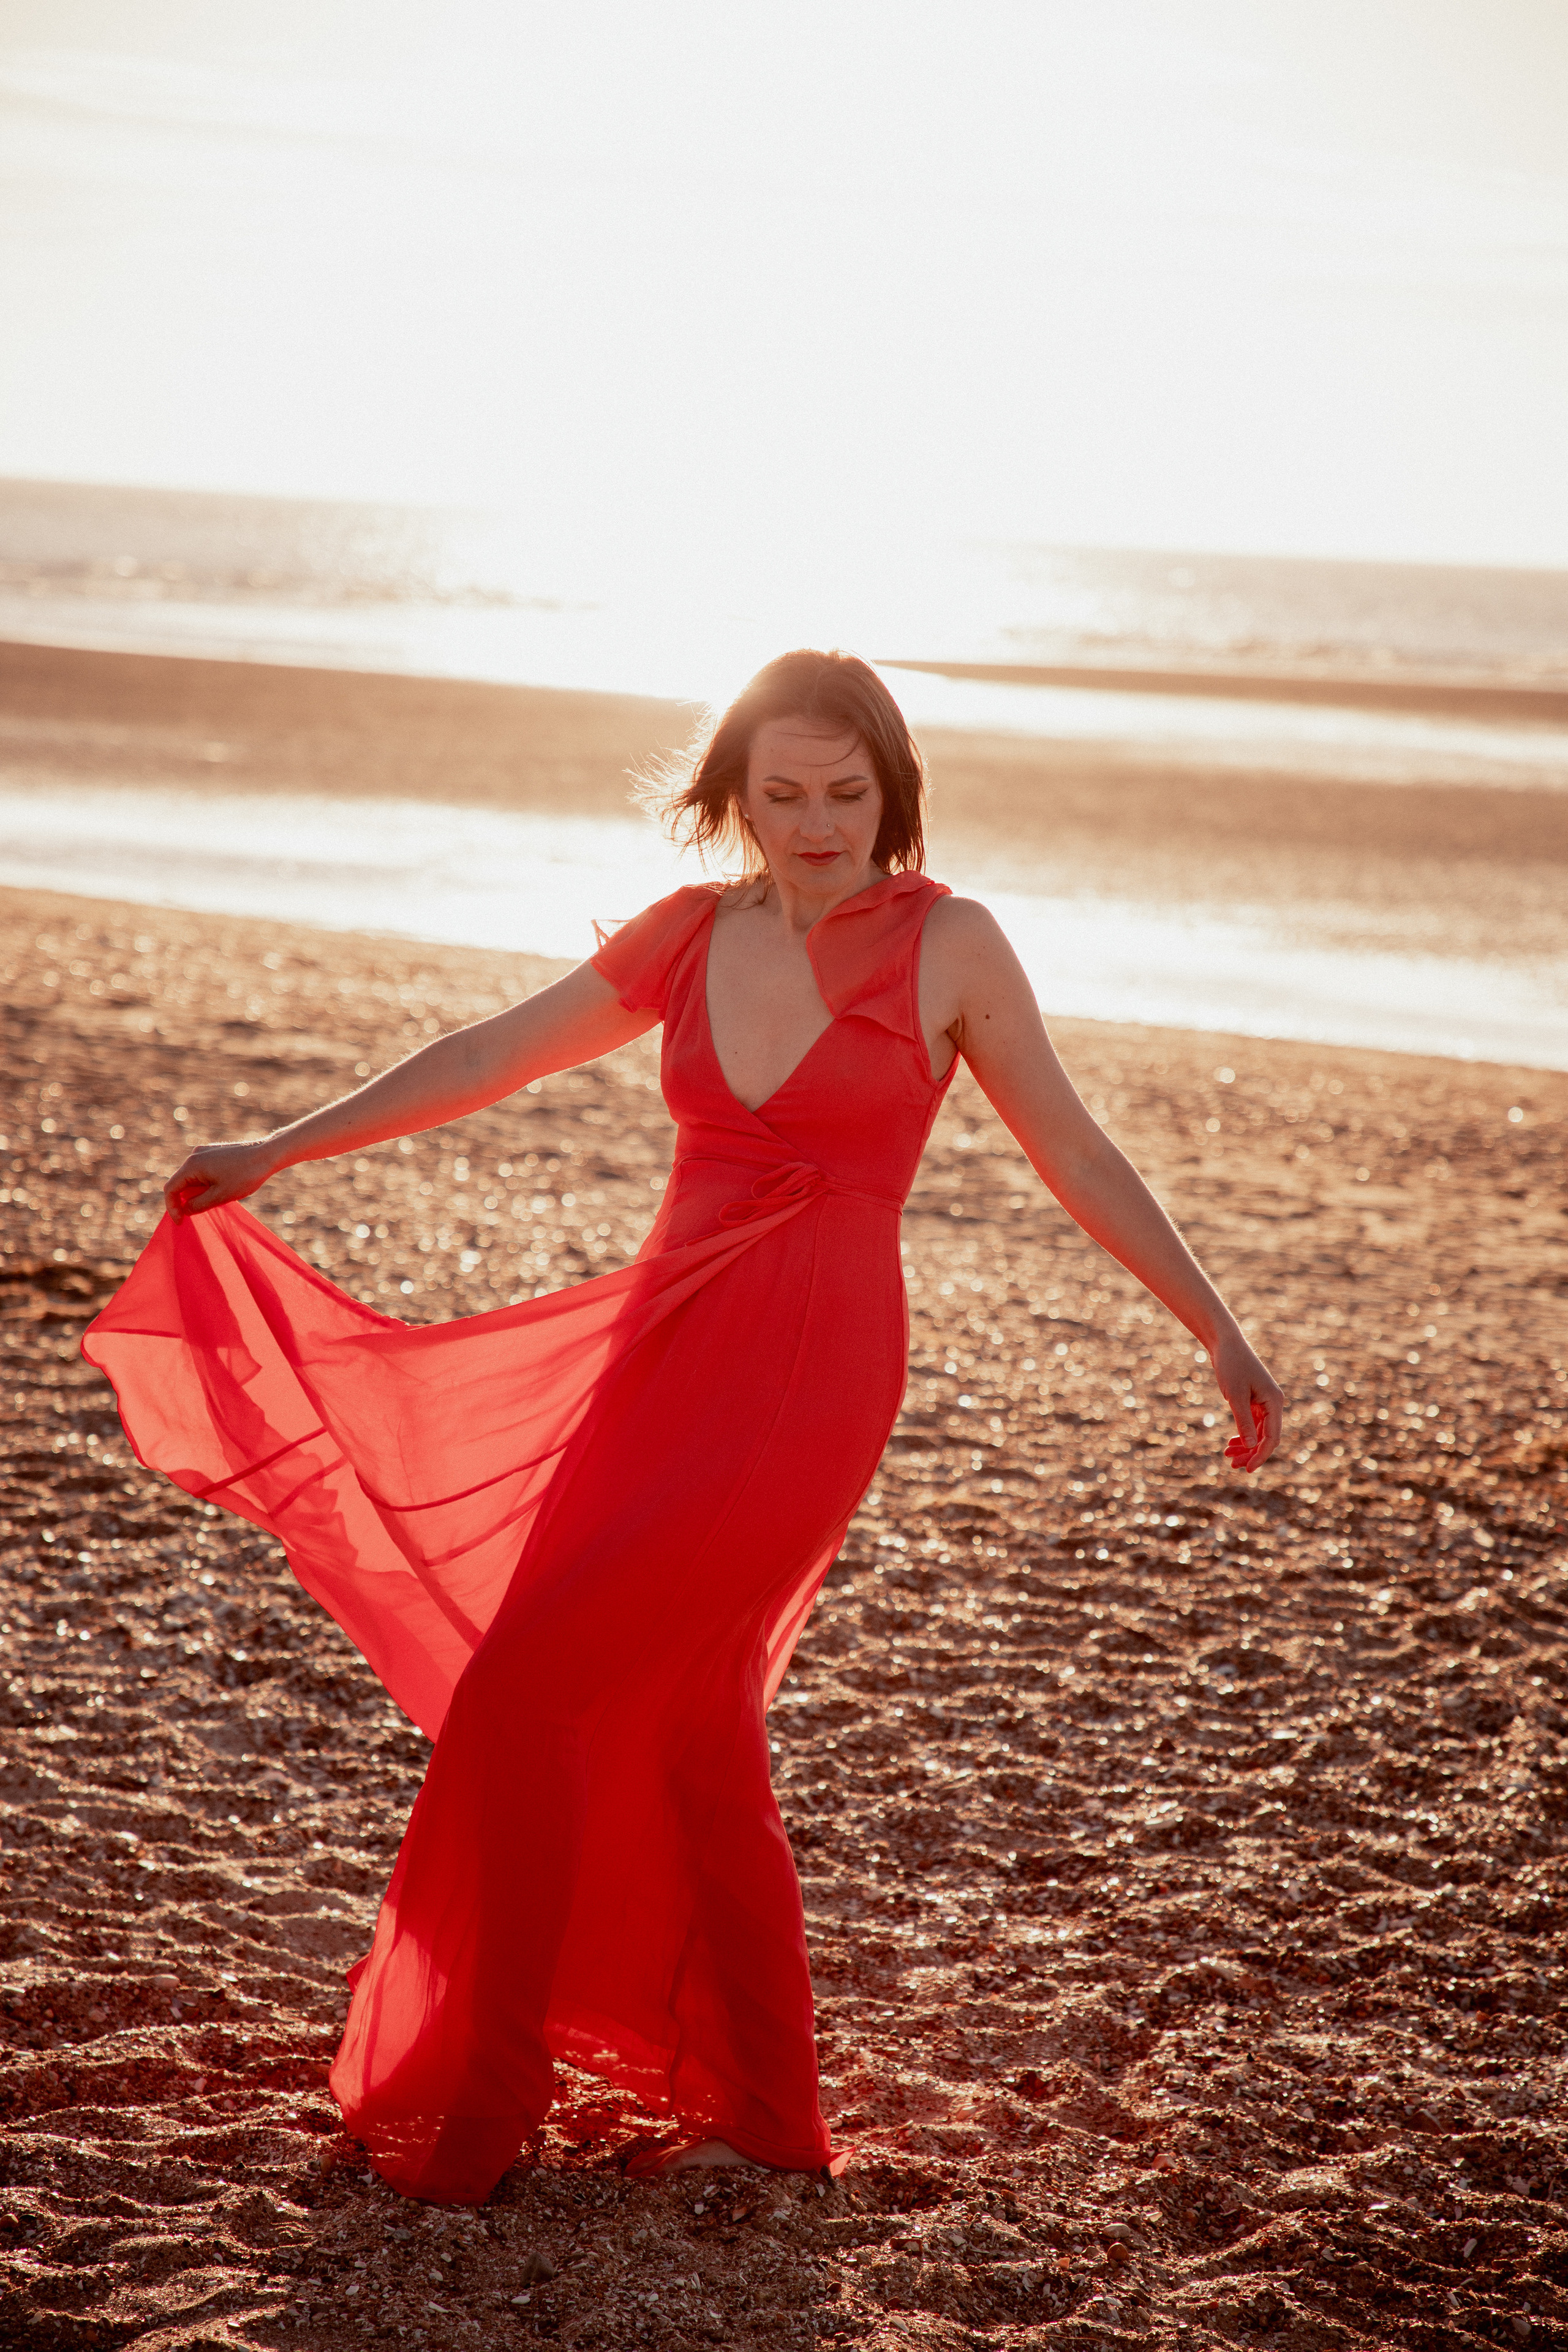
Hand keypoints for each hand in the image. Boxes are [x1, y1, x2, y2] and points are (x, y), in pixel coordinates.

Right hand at [163, 1138, 278, 1222]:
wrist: (268, 1155)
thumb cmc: (245, 1176)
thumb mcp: (220, 1197)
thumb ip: (197, 1205)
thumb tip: (184, 1210)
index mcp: (192, 1165)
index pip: (171, 1188)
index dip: (172, 1208)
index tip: (181, 1222)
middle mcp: (194, 1155)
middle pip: (180, 1182)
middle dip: (186, 1200)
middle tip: (200, 1213)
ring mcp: (204, 1152)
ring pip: (192, 1177)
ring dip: (197, 1192)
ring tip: (216, 1199)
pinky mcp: (213, 1152)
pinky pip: (201, 1171)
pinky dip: (204, 1183)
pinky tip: (221, 1189)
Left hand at [1209, 1330, 1283, 1472]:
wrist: (1224, 1344)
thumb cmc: (1231, 1366)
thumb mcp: (1236, 1396)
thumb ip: (1243, 1421)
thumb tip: (1250, 1446)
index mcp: (1274, 1402)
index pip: (1272, 1437)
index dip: (1260, 1455)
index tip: (1247, 1469)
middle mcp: (1273, 1404)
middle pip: (1266, 1437)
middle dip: (1251, 1453)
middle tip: (1233, 1465)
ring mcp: (1264, 1402)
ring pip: (1258, 1432)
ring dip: (1245, 1446)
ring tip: (1228, 1457)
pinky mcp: (1254, 1400)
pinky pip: (1252, 1424)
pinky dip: (1242, 1434)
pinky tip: (1231, 1443)